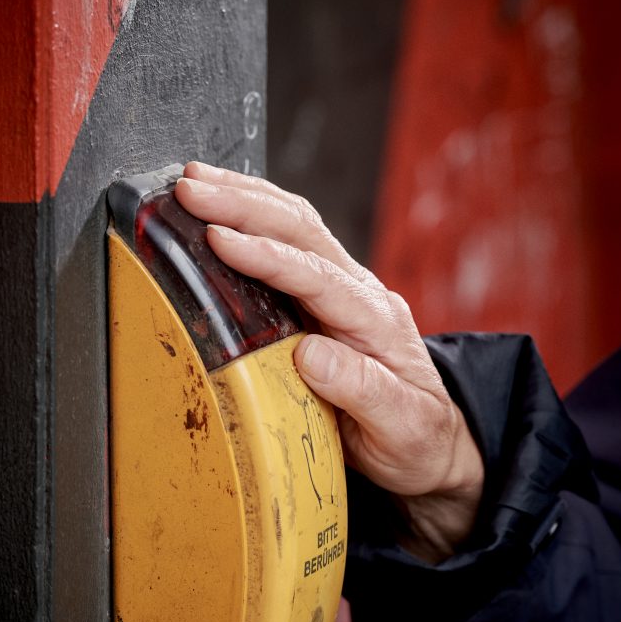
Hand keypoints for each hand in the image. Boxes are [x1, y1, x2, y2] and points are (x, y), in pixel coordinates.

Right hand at [175, 163, 483, 563]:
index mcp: (376, 322)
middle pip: (303, 231)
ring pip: (296, 224)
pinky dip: (255, 214)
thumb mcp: (399, 426)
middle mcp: (361, 293)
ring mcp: (344, 288)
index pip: (318, 277)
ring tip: (195, 181)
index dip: (267, 256)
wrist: (429, 440)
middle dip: (244, 204)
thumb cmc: (413, 436)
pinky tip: (225, 203)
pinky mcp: (325, 294)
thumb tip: (310, 355)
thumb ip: (361, 390)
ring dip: (246, 197)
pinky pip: (290, 241)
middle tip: (191, 190)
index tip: (221, 239)